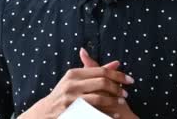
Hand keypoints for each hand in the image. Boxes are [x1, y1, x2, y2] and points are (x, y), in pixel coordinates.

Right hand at [18, 51, 133, 118]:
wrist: (46, 112)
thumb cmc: (65, 94)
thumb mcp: (76, 80)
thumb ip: (95, 71)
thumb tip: (117, 63)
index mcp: (73, 74)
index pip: (100, 71)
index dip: (118, 75)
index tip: (130, 80)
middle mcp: (71, 85)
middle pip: (101, 83)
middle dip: (117, 88)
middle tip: (126, 93)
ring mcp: (70, 99)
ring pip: (99, 98)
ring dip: (114, 101)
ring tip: (122, 102)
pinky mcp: (71, 112)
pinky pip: (94, 112)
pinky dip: (107, 114)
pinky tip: (115, 115)